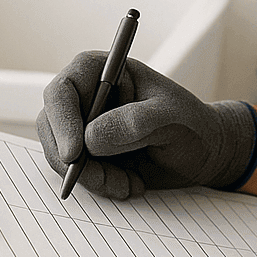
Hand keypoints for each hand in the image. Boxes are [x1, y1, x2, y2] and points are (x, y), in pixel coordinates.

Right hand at [36, 52, 256, 199]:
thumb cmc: (192, 125)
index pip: (64, 90)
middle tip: (108, 181)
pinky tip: (130, 185)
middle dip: (76, 161)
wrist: (203, 153)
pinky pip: (77, 174)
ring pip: (61, 156)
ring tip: (129, 184)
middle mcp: (88, 96)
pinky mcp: (89, 154)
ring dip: (92, 177)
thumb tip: (91, 138)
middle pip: (52, 126)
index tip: (75, 153)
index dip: (63, 121)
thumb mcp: (171, 118)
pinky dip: (100, 185)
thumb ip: (135, 122)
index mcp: (104, 71)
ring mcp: (85, 126)